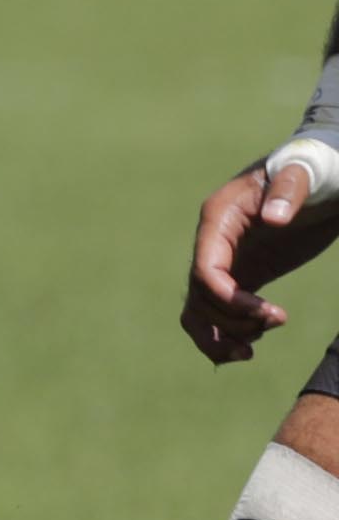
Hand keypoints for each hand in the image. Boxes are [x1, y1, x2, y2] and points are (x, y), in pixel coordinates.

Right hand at [182, 154, 338, 362]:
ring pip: (200, 312)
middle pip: (200, 297)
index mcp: (218, 220)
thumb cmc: (307, 171)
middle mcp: (212, 244)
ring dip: (224, 334)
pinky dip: (224, 336)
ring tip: (260, 340)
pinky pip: (216, 313)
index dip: (227, 298)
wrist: (319, 176)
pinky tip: (248, 349)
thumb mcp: (300, 175)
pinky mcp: (241, 275)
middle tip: (277, 319)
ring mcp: (224, 262)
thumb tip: (274, 218)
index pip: (205, 269)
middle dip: (234, 319)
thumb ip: (287, 191)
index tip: (263, 311)